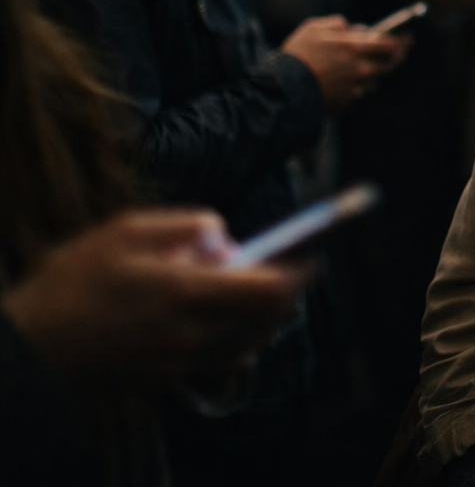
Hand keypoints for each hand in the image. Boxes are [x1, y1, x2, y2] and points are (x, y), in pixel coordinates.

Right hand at [0, 209, 309, 383]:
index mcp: (185, 292)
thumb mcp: (126, 230)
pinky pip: (221, 360)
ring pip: (249, 343)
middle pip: (266, 320)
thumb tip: (226, 235)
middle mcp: (191, 332)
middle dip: (288, 296)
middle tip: (295, 272)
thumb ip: (185, 225)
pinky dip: (239, 340)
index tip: (314, 257)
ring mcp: (180, 360)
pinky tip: (229, 320)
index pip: (266, 289)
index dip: (298, 274)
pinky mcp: (168, 377)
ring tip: (263, 291)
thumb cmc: (75, 279)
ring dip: (267, 319)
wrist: (31, 344)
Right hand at [281, 15, 409, 113]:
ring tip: (364, 65)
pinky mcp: (348, 102)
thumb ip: (337, 24)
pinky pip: (360, 92)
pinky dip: (358, 85)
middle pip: (389, 64)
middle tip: (395, 53)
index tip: (408, 38)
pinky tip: (346, 81)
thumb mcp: (313, 28)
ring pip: (376, 79)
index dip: (402, 41)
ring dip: (375, 71)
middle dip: (394, 57)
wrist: (284, 89)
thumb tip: (351, 27)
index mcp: (354, 47)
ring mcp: (356, 87)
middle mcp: (361, 69)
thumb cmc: (297, 55)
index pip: (389, 44)